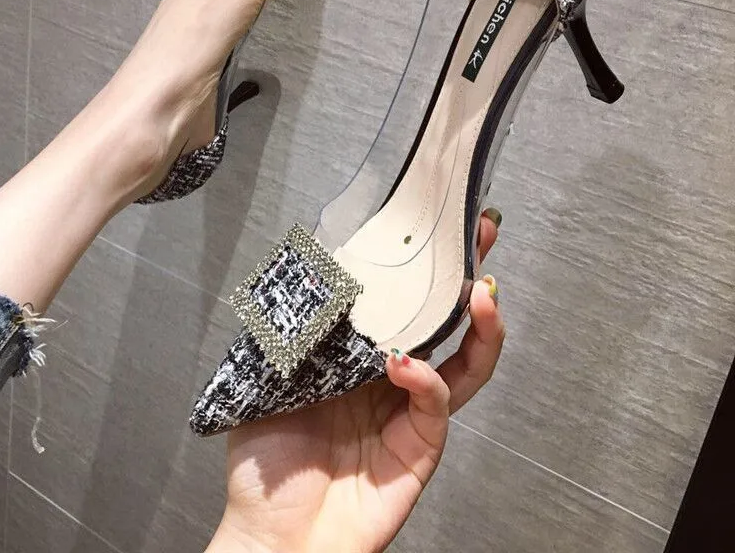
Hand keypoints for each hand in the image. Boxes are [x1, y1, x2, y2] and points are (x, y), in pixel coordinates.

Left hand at [208, 212, 503, 552]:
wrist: (272, 536)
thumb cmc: (265, 462)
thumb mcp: (265, 377)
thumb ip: (291, 328)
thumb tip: (307, 265)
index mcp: (356, 357)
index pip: (400, 301)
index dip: (420, 266)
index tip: (432, 226)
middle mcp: (390, 378)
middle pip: (444, 321)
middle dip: (468, 276)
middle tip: (483, 237)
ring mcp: (410, 411)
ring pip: (465, 361)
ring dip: (480, 325)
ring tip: (480, 292)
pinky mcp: (420, 447)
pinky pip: (436, 403)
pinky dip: (427, 380)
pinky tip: (405, 366)